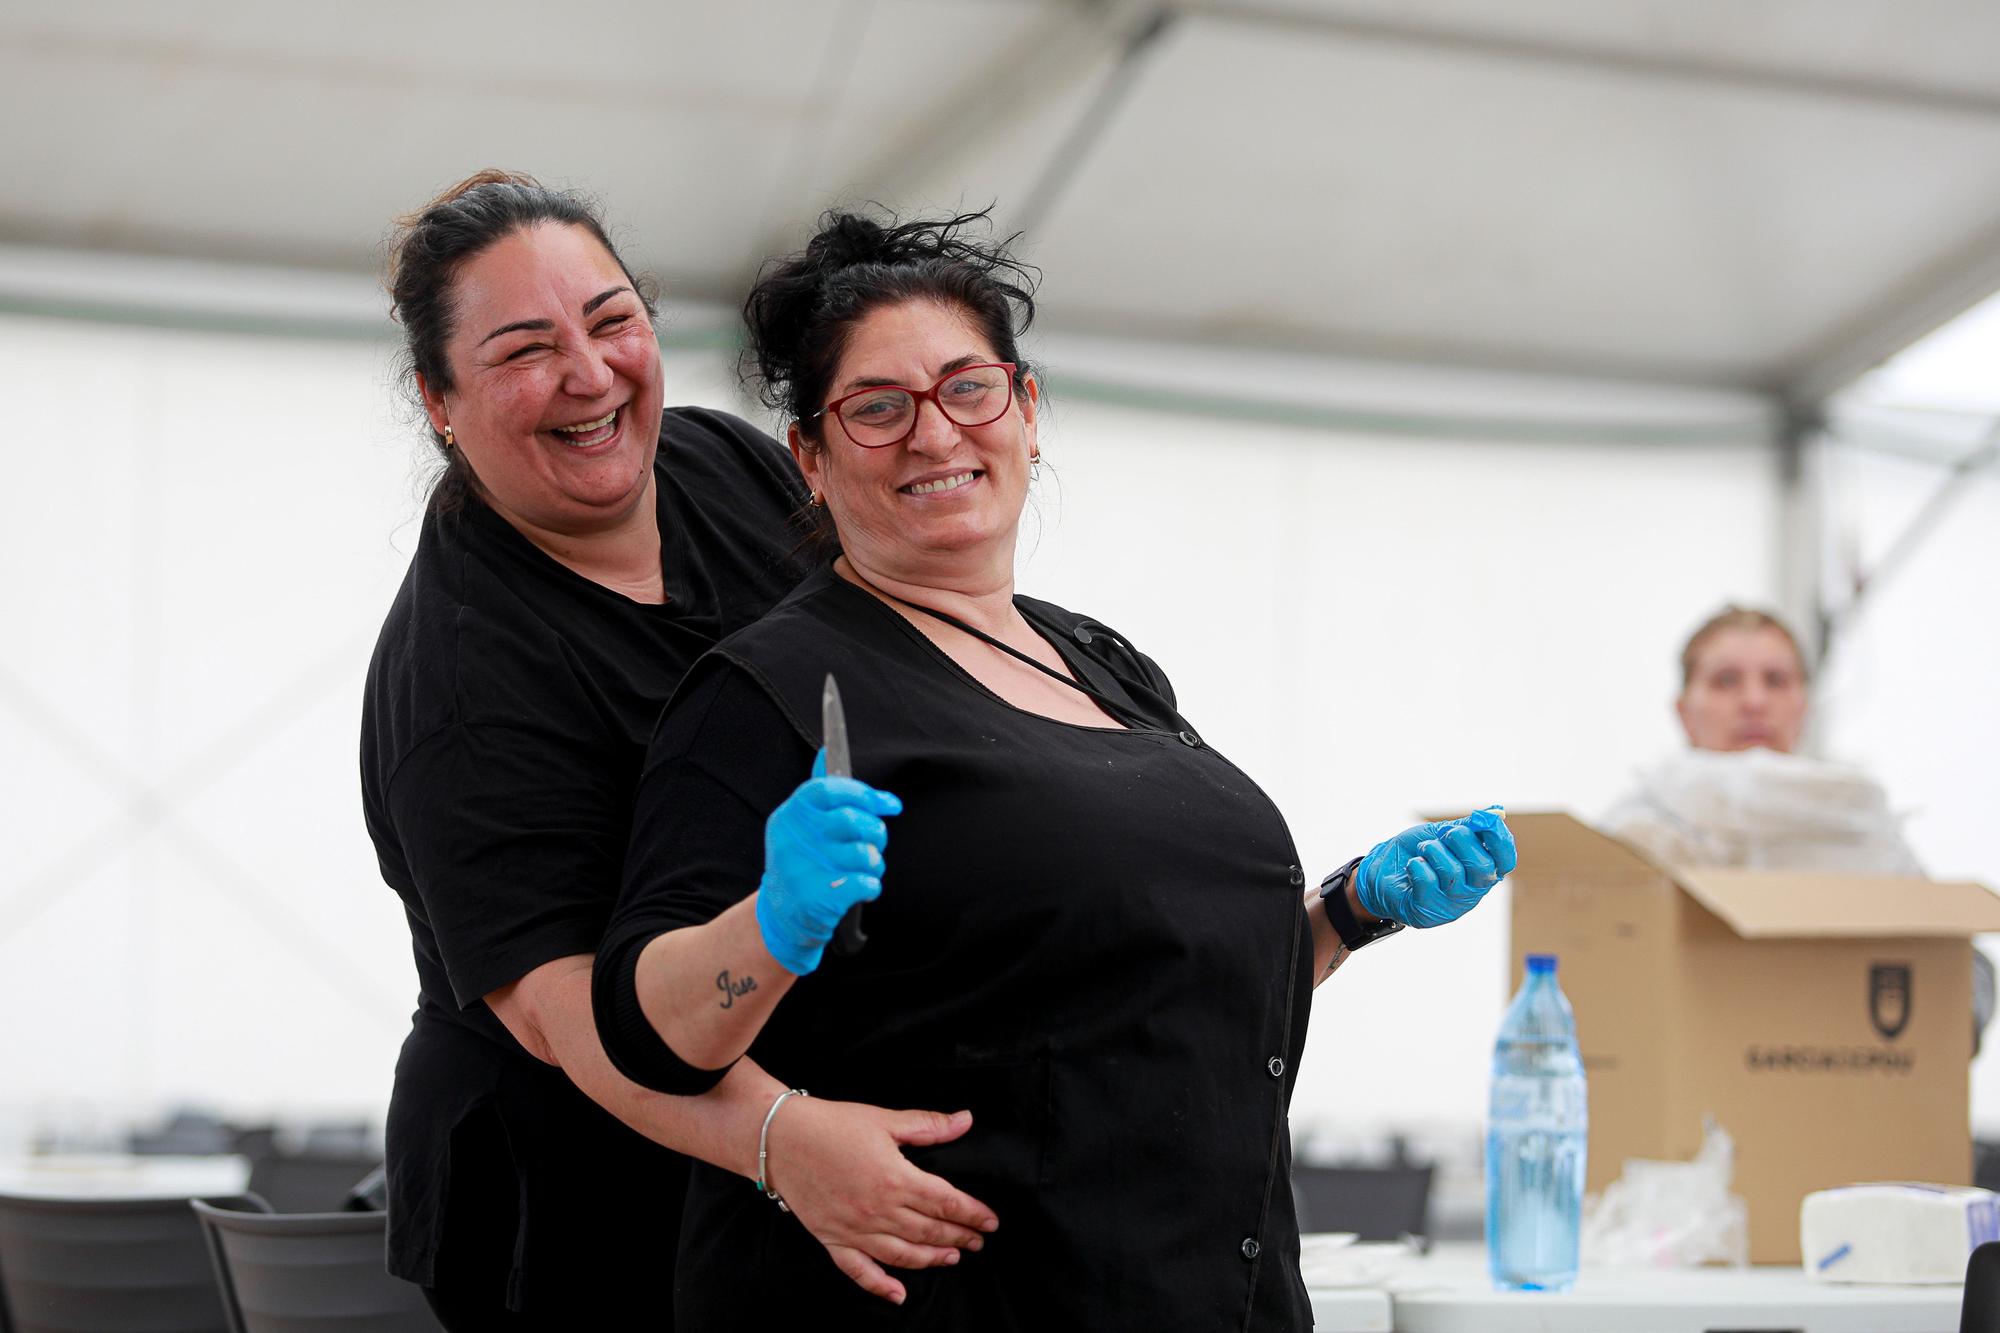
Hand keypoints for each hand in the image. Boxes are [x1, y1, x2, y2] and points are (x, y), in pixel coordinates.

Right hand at [755, 750, 901, 974]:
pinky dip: (871, 886)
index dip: (865, 793)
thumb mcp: (801, 824)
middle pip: (852, 820)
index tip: (888, 804)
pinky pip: (865, 883)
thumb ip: (820, 792)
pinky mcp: (817, 898)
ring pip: (863, 854)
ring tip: (865, 869)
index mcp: (790, 815)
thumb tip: (827, 750)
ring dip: (875, 863)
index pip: (830, 788)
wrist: (783, 915)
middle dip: (876, 832)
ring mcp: (802, 869)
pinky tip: (862, 888)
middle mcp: (792, 839)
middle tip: (876, 842)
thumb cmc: (803, 862)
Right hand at [764, 1096, 999, 1305]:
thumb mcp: (884, 1120)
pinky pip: (860, 1271)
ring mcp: (855, 1230)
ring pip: (903, 1255)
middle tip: (979, 1241)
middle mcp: (879, 1211)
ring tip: (952, 1258)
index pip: (946, 1203)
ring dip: (932, 1260)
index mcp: (896, 1180)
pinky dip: (881, 1286)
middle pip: (930, 1231)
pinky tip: (899, 1295)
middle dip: (960, 1236)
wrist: (778, 1139)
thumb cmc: (832, 1125)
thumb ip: (928, 1126)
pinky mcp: (833, 1240)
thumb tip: (966, 1121)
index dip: (972, 1213)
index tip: (991, 1222)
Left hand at [1355, 806, 1515, 927]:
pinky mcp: (1428, 911)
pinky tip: (1413, 865)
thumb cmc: (1419, 852)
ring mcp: (1451, 904)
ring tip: (1423, 850)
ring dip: (1434, 851)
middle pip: (1483, 867)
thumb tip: (1496, 813)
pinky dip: (1418, 865)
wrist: (1382, 871)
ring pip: (1453, 872)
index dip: (1501, 841)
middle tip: (1446, 834)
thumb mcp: (1444, 834)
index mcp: (1482, 870)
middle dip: (1463, 841)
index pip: (1505, 861)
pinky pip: (1428, 881)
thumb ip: (1469, 826)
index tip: (1488, 821)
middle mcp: (1472, 891)